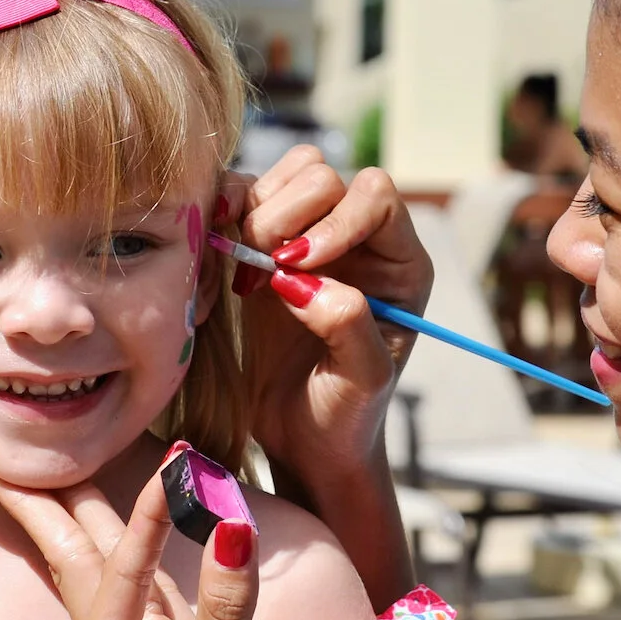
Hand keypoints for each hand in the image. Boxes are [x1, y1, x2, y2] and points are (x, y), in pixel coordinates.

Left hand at [0, 470, 315, 619]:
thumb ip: (223, 601)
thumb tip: (232, 525)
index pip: (116, 574)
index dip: (145, 517)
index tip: (172, 463)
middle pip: (76, 564)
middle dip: (47, 510)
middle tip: (3, 456)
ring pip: (115, 568)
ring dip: (96, 518)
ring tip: (60, 468)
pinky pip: (160, 583)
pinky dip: (158, 545)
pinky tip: (147, 513)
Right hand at [224, 148, 432, 502]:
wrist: (306, 441)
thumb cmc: (347, 415)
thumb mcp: (363, 381)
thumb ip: (347, 326)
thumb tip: (302, 281)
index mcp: (399, 263)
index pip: (376, 197)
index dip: (336, 219)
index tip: (299, 265)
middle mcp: (357, 240)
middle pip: (323, 178)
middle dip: (286, 215)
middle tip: (265, 271)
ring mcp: (309, 238)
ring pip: (285, 177)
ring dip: (255, 212)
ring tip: (246, 272)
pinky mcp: (263, 247)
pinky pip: (245, 198)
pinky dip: (225, 213)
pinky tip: (221, 253)